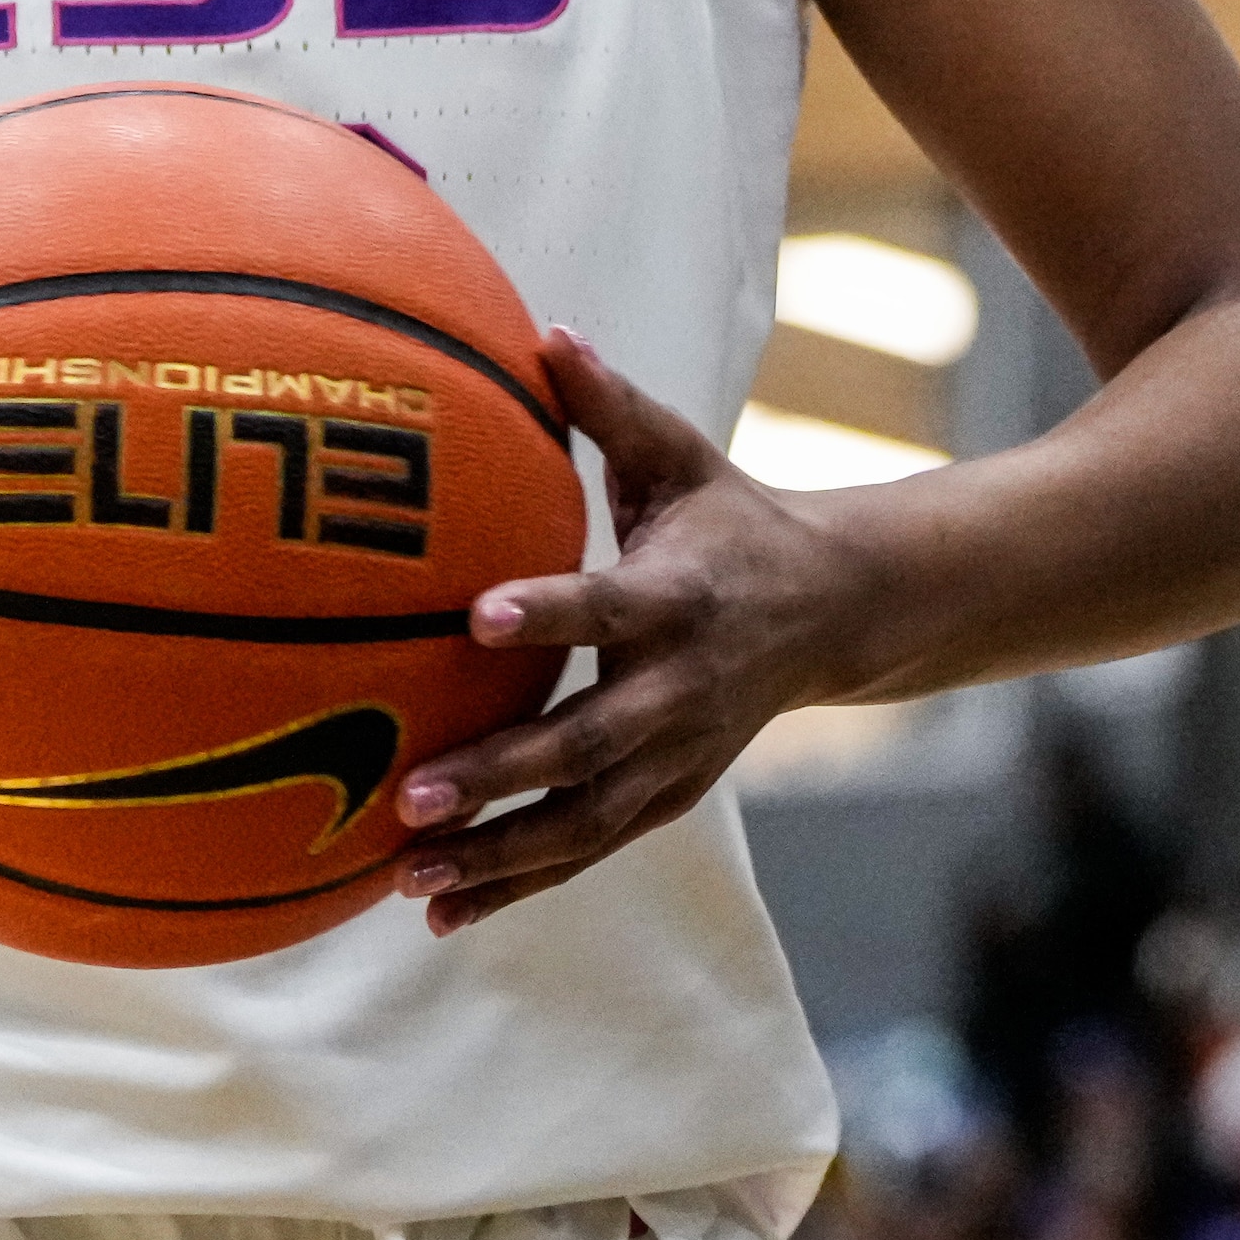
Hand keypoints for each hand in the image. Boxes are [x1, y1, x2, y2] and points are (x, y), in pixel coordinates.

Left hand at [380, 330, 862, 931]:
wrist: (835, 613)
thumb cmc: (728, 519)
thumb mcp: (680, 455)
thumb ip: (608, 403)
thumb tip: (542, 330)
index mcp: (678, 599)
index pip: (607, 609)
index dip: (547, 615)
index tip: (472, 617)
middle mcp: (679, 692)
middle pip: (587, 745)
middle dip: (501, 774)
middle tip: (411, 792)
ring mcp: (676, 759)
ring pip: (582, 822)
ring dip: (496, 854)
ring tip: (404, 870)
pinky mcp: (666, 799)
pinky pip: (585, 851)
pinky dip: (516, 885)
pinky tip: (435, 909)